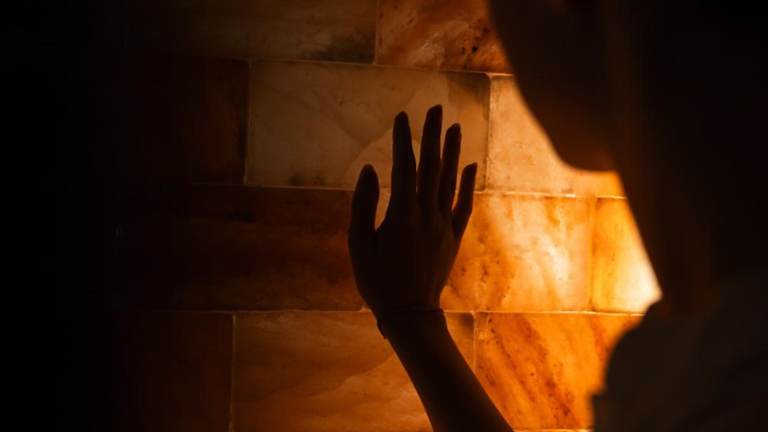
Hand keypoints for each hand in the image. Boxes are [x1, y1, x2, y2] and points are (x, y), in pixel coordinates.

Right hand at [348, 105, 476, 316]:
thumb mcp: (358, 243)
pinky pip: (463, 205)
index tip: (402, 116)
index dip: (403, 140)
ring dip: (453, 152)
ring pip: (450, 181)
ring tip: (455, 127)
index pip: (404, 167)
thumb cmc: (377, 279)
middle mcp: (427, 215)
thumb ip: (363, 204)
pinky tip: (469, 166)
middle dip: (432, 136)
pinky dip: (467, 184)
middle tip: (435, 108)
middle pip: (431, 167)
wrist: (410, 313)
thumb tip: (369, 169)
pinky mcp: (453, 237)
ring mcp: (444, 225)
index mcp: (402, 215)